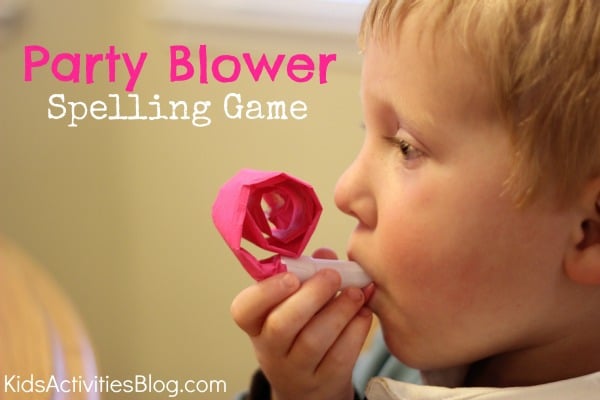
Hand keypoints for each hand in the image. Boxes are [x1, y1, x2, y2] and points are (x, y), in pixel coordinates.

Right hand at [231, 249, 373, 399]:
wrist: (311, 386)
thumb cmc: (302, 329)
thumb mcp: (295, 303)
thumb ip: (308, 274)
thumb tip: (326, 255)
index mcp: (256, 323)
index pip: (244, 309)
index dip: (267, 291)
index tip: (292, 276)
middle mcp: (270, 350)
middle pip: (282, 326)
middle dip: (311, 296)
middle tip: (333, 276)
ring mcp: (296, 371)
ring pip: (314, 341)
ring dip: (339, 310)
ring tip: (356, 292)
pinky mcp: (325, 382)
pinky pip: (340, 356)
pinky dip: (356, 329)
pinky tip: (364, 312)